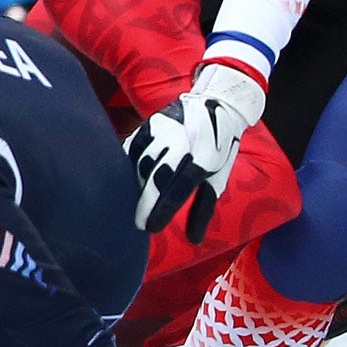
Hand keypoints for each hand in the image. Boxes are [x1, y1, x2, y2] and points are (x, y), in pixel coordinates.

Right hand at [127, 63, 265, 240]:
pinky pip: (133, 148)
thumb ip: (204, 209)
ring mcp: (165, 128)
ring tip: (133, 204)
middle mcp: (184, 139)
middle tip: (137, 223)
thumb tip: (195, 241)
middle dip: (145, 202)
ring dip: (136, 186)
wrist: (217, 104)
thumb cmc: (218, 150)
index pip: (180, 187)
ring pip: (142, 161)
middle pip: (157, 175)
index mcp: (206, 156)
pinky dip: (128, 166)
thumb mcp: (219, 179)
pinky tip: (127, 182)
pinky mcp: (150, 122)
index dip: (163, 209)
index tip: (151, 228)